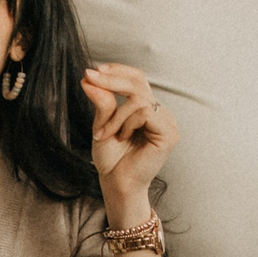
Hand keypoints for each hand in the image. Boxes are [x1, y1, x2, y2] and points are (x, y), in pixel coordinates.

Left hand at [81, 64, 177, 219]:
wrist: (117, 185)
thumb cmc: (111, 159)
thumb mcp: (102, 125)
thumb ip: (102, 102)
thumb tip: (88, 78)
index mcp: (148, 109)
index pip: (137, 79)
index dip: (118, 70)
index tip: (94, 71)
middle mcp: (161, 113)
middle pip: (139, 82)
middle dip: (112, 80)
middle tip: (90, 79)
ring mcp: (167, 123)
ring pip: (139, 98)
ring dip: (116, 115)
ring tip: (105, 133)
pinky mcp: (169, 134)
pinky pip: (145, 113)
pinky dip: (127, 123)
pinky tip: (122, 137)